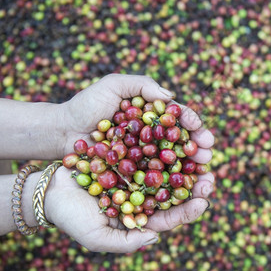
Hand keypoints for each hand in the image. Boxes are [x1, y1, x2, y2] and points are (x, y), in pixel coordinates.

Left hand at [52, 73, 214, 243]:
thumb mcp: (114, 85)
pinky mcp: (133, 173)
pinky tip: (182, 186)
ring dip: (190, 167)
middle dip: (197, 146)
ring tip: (204, 170)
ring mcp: (143, 155)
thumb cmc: (86, 105)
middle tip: (209, 152)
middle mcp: (151, 135)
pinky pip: (154, 177)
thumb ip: (142, 84)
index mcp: (151, 114)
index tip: (199, 126)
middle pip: (180, 141)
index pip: (176, 117)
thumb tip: (170, 97)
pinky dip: (170, 182)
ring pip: (172, 161)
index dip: (191, 121)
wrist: (61, 131)